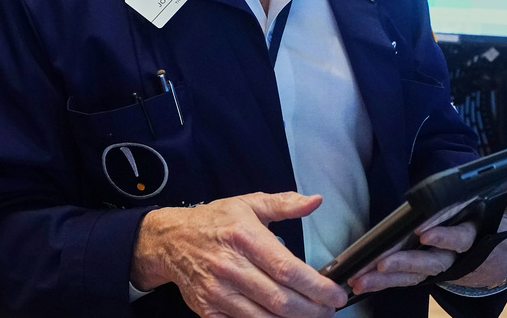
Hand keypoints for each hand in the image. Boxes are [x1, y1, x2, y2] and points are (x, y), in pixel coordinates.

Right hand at [131, 192, 346, 316]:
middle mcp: (231, 267)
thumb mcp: (249, 204)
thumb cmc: (214, 222)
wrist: (171, 241)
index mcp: (245, 238)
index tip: (335, 294)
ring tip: (312, 316)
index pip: (287, 269)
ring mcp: (219, 293)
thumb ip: (284, 204)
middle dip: (312, 310)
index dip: (316, 286)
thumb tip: (315, 201)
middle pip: (280, 299)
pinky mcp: (209, 311)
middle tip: (330, 310)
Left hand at [347, 178, 506, 295]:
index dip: (444, 237)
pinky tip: (361, 282)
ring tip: (363, 277)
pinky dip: (381, 282)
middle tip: (383, 262)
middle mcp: (456, 255)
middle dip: (406, 262)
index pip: (462, 239)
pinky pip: (403, 277)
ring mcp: (439, 263)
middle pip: (431, 261)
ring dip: (387, 276)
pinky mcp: (425, 269)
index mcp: (478, 238)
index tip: (424, 232)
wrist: (501, 258)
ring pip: (413, 273)